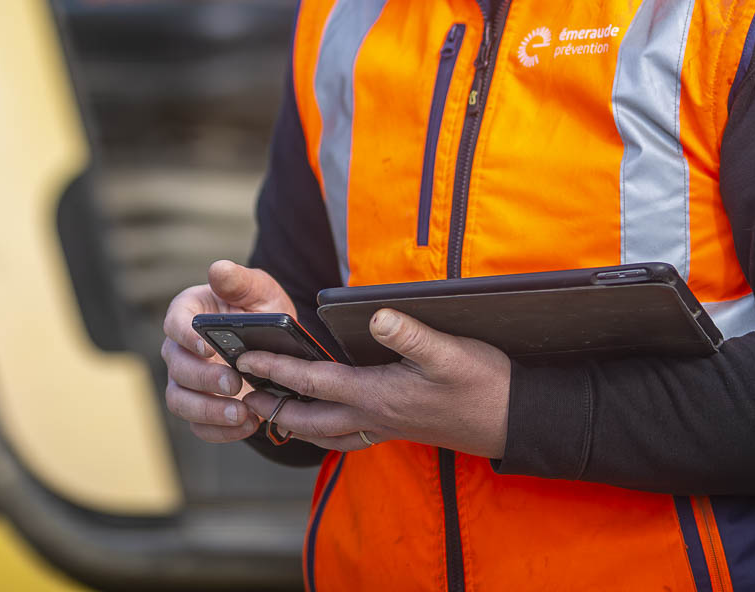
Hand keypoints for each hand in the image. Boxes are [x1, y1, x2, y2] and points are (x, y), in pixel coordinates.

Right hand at [160, 259, 296, 442]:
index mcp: (188, 314)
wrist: (272, 341)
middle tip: (234, 383)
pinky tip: (247, 426)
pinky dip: (220, 431)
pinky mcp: (200, 407)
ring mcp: (187, 381)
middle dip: (204, 379)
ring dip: (208, 411)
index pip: (174, 324)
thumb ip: (239, 280)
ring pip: (180, 401)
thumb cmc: (258, 308)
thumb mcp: (257, 289)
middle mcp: (180, 349)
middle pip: (177, 367)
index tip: (206, 346)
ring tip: (241, 413)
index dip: (185, 336)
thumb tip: (218, 269)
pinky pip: (199, 426)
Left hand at [237, 309, 510, 456]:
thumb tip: (377, 316)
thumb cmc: (483, 382)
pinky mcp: (397, 430)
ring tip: (270, 414)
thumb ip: (412, 334)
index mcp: (378, 394)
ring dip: (294, 425)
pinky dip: (325, 433)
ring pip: (326, 435)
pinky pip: (348, 438)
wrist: (513, 420)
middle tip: (241, 395)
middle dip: (273, 407)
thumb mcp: (451, 352)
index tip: (246, 358)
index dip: (278, 369)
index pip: (314, 382)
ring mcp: (385, 428)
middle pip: (308, 419)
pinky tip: (324, 425)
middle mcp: (374, 417)